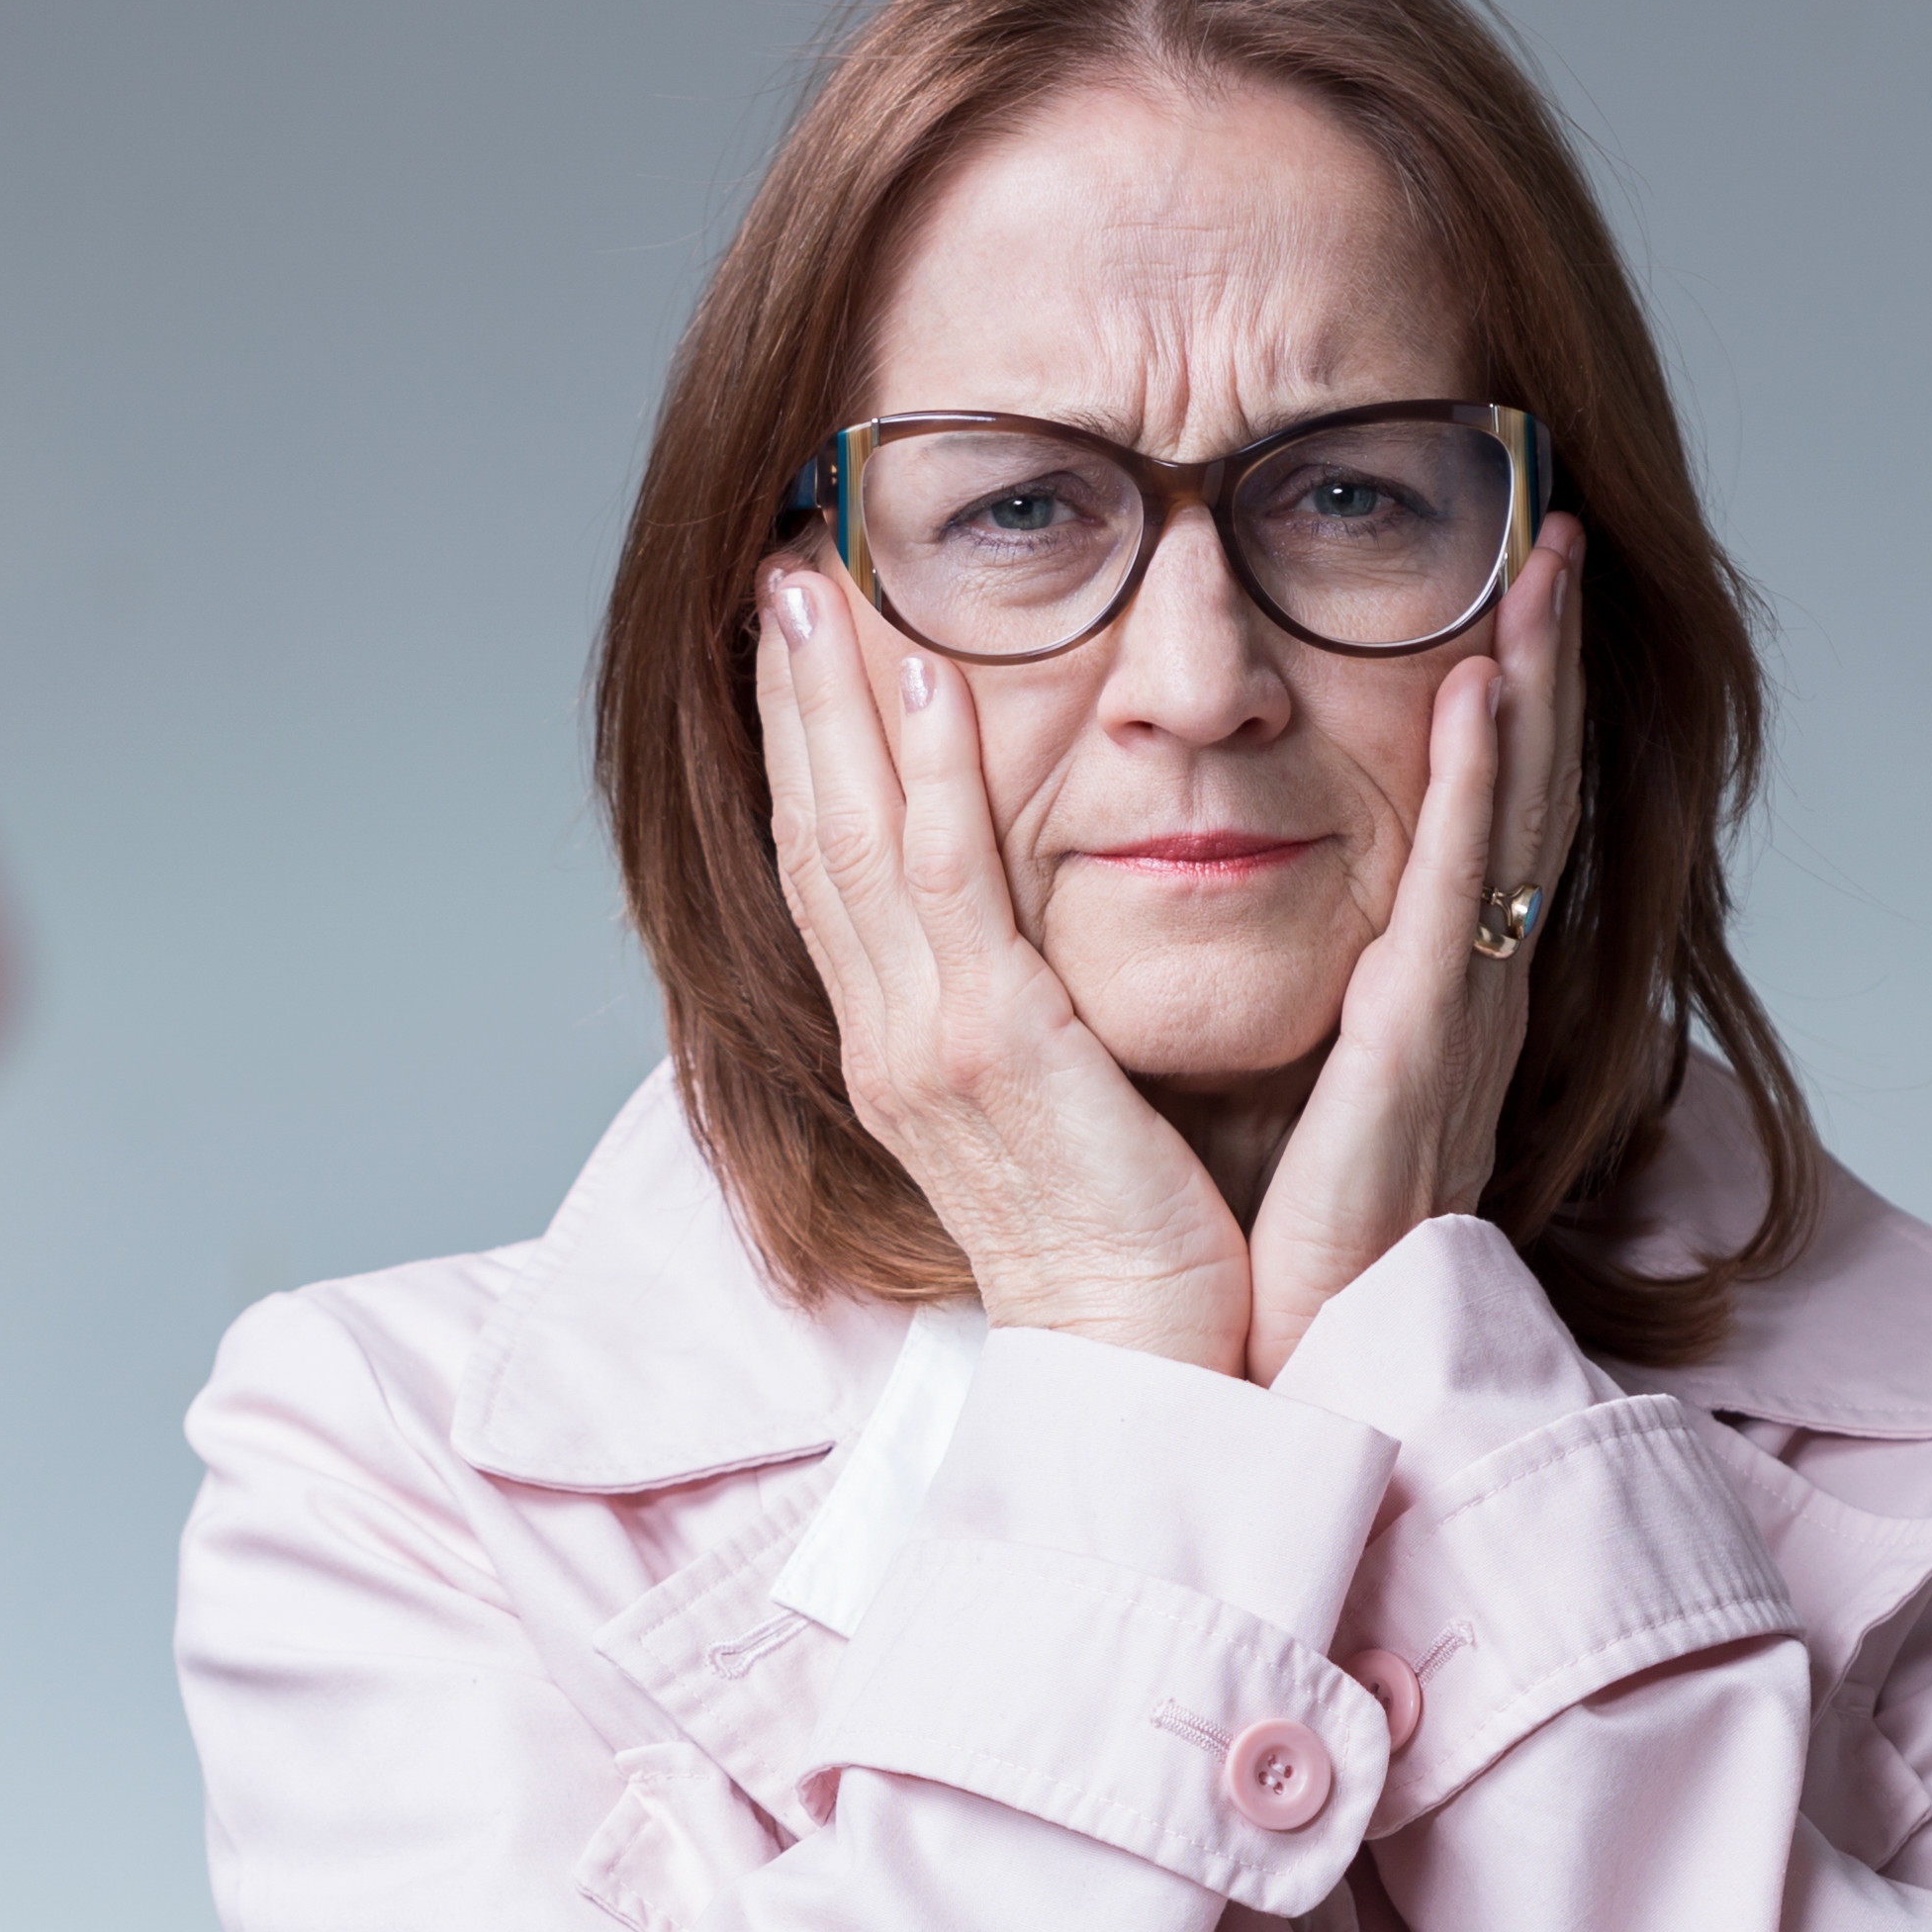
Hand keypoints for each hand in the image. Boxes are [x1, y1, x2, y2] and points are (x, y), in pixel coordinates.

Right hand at [757, 564, 1250, 1372]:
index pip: (833, 868)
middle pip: (814, 831)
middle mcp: (889, 1040)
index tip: (801, 641)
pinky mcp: (992, 1051)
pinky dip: (929, 779)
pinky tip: (931, 686)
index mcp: (903, 1050)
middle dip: (794, 694)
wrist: (1149, 1362)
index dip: (808, 747)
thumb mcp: (1059, 1106)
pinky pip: (948, 888)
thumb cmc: (1133, 1248)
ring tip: (822, 581)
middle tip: (782, 569)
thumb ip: (1027, 1017)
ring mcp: (925, 1045)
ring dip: (837, 699)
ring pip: (856, 836)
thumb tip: (1023, 949)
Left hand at [1243, 516, 1585, 1380]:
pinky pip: (1453, 899)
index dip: (1514, 701)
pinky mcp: (1416, 1054)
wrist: (1275, 1368)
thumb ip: (1304, 995)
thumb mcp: (1292, 1087)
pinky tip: (1481, 694)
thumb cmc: (1271, 1246)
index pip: (1479, 818)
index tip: (1513, 584)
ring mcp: (1453, 1021)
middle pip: (1519, 794)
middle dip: (1548, 659)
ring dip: (1535, 684)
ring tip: (1547, 567)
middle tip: (1557, 528)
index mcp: (1428, 998)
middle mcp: (1462, 996)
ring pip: (1509, 820)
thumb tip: (1255, 906)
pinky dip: (1473, 792)